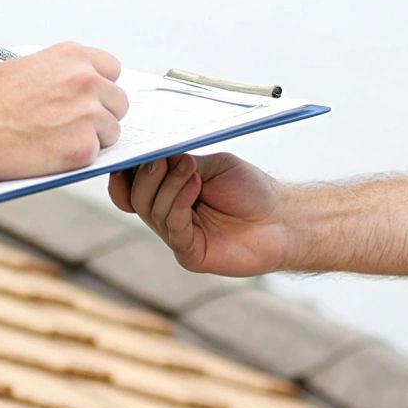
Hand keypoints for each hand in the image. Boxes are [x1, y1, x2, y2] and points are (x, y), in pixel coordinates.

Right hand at [0, 43, 128, 179]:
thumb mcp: (24, 68)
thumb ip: (53, 76)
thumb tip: (63, 88)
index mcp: (73, 57)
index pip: (111, 70)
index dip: (100, 88)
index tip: (90, 99)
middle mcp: (88, 81)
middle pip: (118, 102)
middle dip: (101, 115)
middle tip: (74, 127)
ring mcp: (90, 113)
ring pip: (111, 131)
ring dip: (91, 139)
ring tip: (56, 142)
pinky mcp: (84, 146)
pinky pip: (95, 155)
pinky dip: (76, 158)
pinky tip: (50, 154)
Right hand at [108, 153, 289, 276]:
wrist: (283, 218)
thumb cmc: (252, 191)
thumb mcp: (212, 166)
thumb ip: (180, 163)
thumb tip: (152, 155)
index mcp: (170, 192)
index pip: (131, 186)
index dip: (124, 172)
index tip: (130, 153)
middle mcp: (169, 215)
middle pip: (136, 197)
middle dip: (148, 174)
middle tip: (167, 158)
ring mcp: (178, 236)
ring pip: (152, 210)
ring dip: (170, 184)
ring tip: (191, 168)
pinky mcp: (190, 253)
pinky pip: (173, 228)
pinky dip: (179, 203)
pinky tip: (195, 185)